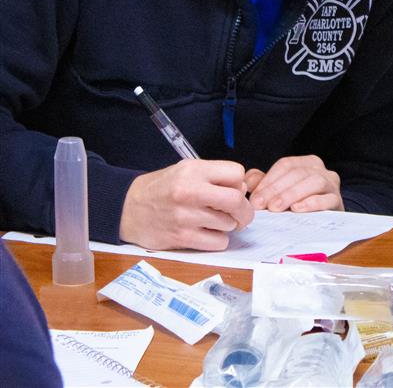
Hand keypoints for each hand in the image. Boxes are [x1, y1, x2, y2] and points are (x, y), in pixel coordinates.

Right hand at [119, 160, 253, 250]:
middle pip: (236, 200)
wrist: (128, 208)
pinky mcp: (182, 238)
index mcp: (193, 170)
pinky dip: (218, 240)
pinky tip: (207, 233)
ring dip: (227, 226)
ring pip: (229, 224)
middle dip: (244, 210)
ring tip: (213, 221)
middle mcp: (190, 191)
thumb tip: (243, 189)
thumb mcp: (185, 170)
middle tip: (240, 215)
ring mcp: (185, 216)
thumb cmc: (161, 189)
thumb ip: (213, 176)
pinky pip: (217, 242)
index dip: (239, 183)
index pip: (236, 173)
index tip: (233, 190)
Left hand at [245, 155, 343, 212]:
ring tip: (276, 207)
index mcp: (306, 163)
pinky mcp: (338, 201)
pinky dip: (312, 203)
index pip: (285, 165)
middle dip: (276, 189)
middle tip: (262, 205)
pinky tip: (297, 209)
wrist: (326, 221)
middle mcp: (321, 170)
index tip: (255, 198)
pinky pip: (327, 199)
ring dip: (292, 194)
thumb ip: (263, 183)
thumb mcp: (280, 191)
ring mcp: (332, 184)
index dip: (268, 180)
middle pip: (297, 173)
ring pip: (313, 182)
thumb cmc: (299, 203)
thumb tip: (248, 181)